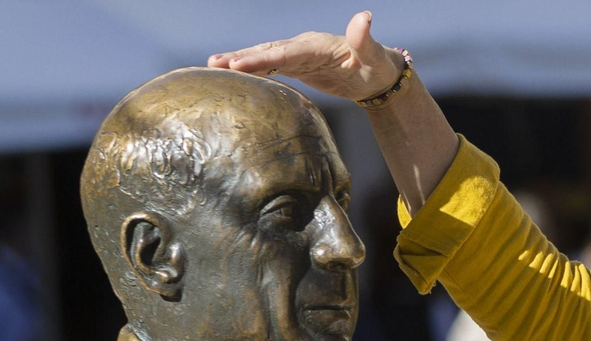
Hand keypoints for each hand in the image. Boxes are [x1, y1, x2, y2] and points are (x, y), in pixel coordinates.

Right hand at [209, 12, 400, 103]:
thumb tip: (364, 17)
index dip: (263, 58)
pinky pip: (270, 66)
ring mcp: (299, 56)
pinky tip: (232, 73)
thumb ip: (364, 39)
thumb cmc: (377, 66)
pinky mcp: (298, 65)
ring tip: (213, 66)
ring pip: (265, 57)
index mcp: (318, 45)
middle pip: (269, 51)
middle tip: (215, 64)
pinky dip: (251, 69)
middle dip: (242, 57)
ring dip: (240, 61)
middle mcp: (304, 47)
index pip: (286, 52)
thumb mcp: (374, 56)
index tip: (239, 64)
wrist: (378, 74)